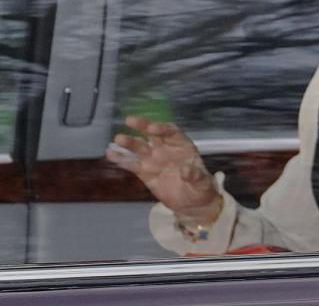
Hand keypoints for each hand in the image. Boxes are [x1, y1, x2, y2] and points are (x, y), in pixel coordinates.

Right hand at [106, 116, 221, 223]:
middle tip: (130, 120)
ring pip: (140, 148)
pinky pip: (132, 164)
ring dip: (129, 143)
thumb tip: (186, 170)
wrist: (192, 203)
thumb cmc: (201, 187)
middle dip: (143, 126)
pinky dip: (122, 159)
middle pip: (153, 134)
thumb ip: (195, 175)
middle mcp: (166, 149)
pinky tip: (111, 153)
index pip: (172, 132)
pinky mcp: (145, 173)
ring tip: (118, 139)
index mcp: (182, 146)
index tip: (152, 129)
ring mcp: (154, 160)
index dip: (162, 129)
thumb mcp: (203, 182)